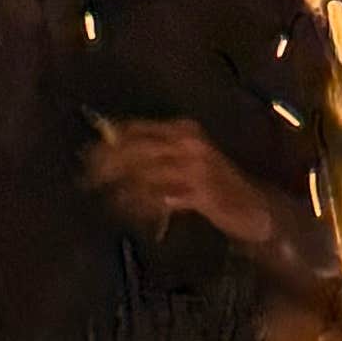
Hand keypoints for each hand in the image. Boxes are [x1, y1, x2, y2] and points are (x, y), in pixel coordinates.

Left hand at [86, 116, 300, 260]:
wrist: (255, 209)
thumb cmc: (216, 188)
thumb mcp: (185, 164)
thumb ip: (156, 157)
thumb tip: (113, 158)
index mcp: (183, 129)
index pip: (137, 128)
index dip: (108, 141)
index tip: (86, 155)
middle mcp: (188, 141)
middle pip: (136, 148)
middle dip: (107, 164)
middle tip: (86, 178)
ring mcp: (195, 166)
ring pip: (145, 173)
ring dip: (121, 188)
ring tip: (104, 200)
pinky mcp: (200, 192)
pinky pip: (161, 198)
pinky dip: (142, 206)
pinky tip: (128, 212)